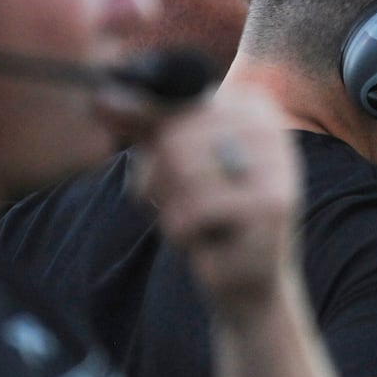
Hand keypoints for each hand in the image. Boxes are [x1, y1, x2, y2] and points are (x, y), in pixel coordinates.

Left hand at [120, 85, 300, 322]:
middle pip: (174, 135)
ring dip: (170, 207)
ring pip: (180, 168)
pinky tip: (205, 239)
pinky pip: (193, 209)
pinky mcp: (270, 205)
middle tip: (182, 206)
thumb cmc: (210, 214)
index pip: (174, 102)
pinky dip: (181, 231)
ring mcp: (276, 164)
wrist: (249, 278)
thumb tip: (100, 98)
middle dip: (160, 179)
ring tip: (195, 221)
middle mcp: (269, 126)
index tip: (169, 175)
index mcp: (251, 104)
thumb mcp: (176, 161)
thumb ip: (145, 125)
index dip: (153, 145)